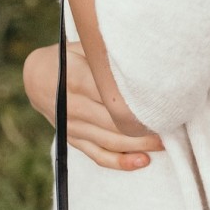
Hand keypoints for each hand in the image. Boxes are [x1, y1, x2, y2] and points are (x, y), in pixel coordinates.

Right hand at [22, 42, 165, 169]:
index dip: (137, 102)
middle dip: (145, 126)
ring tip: (166, 143)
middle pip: (114, 121)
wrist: (35, 77)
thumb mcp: (82, 47)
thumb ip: (105, 57)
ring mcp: (72, 126)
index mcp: (74, 78)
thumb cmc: (68, 57)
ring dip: (140, 144)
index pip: (110, 95)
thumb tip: (142, 59)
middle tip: (174, 124)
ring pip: (111, 141)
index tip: (164, 103)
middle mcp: (72, 105)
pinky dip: (121, 161)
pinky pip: (99, 155)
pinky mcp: (73, 140)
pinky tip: (142, 161)